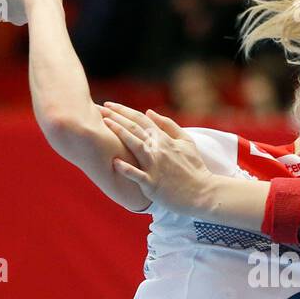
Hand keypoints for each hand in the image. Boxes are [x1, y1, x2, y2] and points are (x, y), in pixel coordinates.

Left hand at [101, 102, 219, 215]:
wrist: (203, 193)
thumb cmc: (194, 168)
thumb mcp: (186, 141)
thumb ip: (168, 125)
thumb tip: (149, 112)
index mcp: (164, 139)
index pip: (141, 119)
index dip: (123, 110)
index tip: (108, 105)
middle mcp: (158, 149)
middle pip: (134, 128)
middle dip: (115, 117)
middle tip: (97, 109)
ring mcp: (155, 166)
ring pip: (134, 145)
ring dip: (118, 133)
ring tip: (103, 124)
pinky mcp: (152, 183)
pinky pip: (137, 174)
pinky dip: (126, 168)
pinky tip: (114, 161)